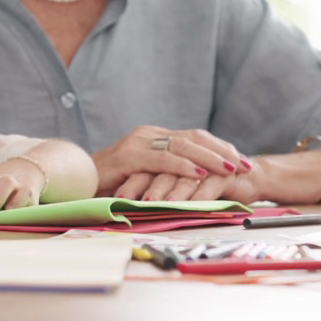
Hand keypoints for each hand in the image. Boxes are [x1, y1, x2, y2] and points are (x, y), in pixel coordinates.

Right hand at [92, 125, 255, 203]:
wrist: (74, 182)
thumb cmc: (110, 185)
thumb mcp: (146, 178)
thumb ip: (167, 175)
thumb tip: (200, 186)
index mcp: (155, 137)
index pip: (196, 137)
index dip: (221, 148)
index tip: (244, 162)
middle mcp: (149, 134)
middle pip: (195, 137)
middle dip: (224, 151)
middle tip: (246, 165)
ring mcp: (138, 142)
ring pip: (183, 146)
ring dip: (211, 157)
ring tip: (231, 167)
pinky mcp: (128, 155)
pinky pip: (162, 159)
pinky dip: (184, 166)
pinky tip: (201, 173)